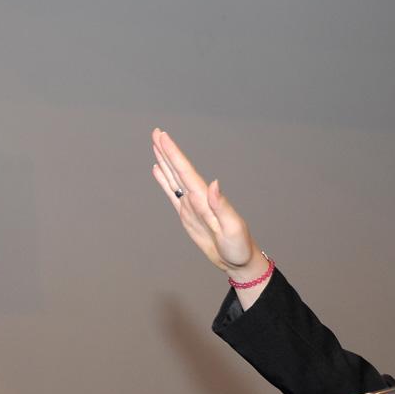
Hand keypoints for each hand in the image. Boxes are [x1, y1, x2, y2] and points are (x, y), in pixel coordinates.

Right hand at [151, 128, 265, 278]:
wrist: (238, 261)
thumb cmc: (239, 247)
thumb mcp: (232, 229)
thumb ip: (222, 207)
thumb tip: (214, 184)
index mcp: (206, 199)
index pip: (187, 172)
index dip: (174, 154)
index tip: (163, 137)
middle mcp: (198, 198)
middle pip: (179, 170)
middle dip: (167, 152)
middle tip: (156, 132)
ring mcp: (191, 205)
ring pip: (174, 178)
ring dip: (165, 162)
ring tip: (155, 145)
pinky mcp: (187, 215)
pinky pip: (173, 194)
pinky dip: (165, 181)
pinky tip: (158, 170)